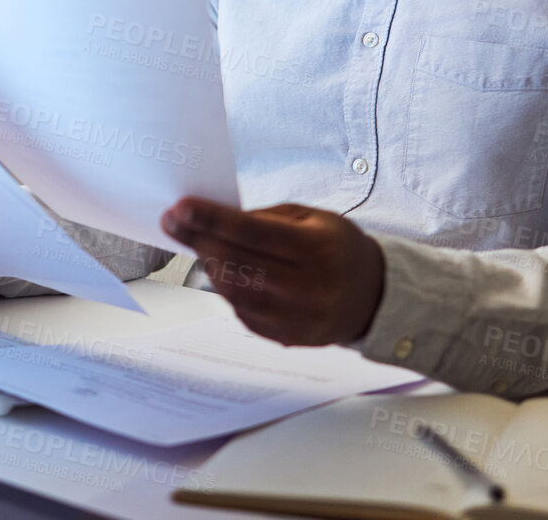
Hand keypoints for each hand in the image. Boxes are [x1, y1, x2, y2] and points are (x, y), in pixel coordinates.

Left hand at [161, 199, 384, 346]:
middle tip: (174, 221)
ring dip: (208, 263)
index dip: (211, 220)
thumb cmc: (338, 247)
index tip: (180, 208)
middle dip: (199, 239)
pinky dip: (226, 288)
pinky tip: (222, 270)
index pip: (253, 233)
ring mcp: (297, 318)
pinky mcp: (286, 338)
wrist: (373, 296)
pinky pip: (241, 311)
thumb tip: (215, 218)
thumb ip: (266, 217)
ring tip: (199, 243)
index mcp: (318, 249)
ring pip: (233, 290)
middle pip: (237, 263)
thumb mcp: (313, 217)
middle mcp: (309, 288)